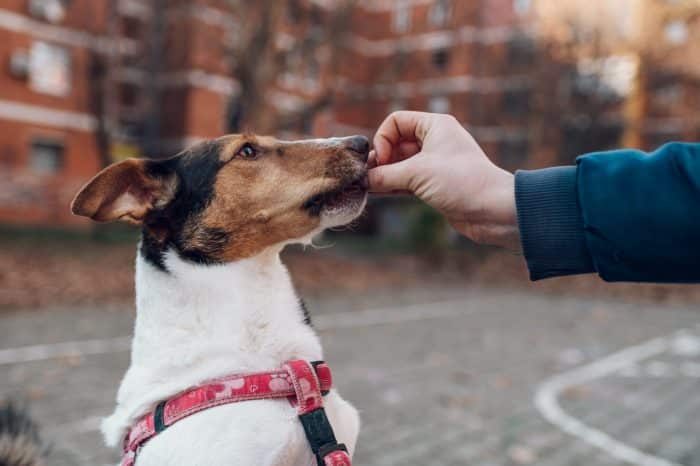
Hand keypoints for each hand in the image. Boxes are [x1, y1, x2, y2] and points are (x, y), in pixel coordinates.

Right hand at [368, 111, 519, 249]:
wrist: (493, 210)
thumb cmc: (461, 182)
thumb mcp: (416, 174)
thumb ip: (385, 175)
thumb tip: (363, 180)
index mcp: (434, 125)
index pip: (396, 121)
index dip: (383, 139)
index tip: (381, 161)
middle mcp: (435, 140)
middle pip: (396, 143)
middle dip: (381, 159)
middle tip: (370, 177)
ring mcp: (435, 163)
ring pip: (400, 164)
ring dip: (385, 174)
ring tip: (370, 188)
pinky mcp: (435, 184)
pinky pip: (407, 180)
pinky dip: (393, 185)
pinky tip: (380, 194)